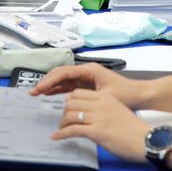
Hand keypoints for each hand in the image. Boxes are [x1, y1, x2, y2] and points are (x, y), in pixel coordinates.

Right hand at [32, 63, 146, 108]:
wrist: (139, 95)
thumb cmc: (126, 93)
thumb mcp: (105, 95)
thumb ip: (87, 96)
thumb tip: (70, 101)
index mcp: (90, 70)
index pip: (64, 72)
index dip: (49, 80)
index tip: (39, 89)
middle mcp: (86, 71)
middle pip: (61, 73)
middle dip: (46, 81)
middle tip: (33, 92)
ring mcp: (85, 77)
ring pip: (63, 79)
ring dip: (50, 85)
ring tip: (36, 93)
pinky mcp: (86, 85)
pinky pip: (68, 85)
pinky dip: (58, 89)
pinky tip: (49, 94)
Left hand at [53, 89, 150, 162]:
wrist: (146, 140)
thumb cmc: (134, 129)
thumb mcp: (118, 111)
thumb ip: (104, 108)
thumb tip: (90, 114)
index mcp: (106, 97)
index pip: (79, 93)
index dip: (70, 101)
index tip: (67, 108)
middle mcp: (101, 104)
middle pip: (72, 102)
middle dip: (64, 111)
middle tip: (63, 120)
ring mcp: (98, 117)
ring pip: (70, 114)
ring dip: (62, 123)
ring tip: (61, 129)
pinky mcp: (96, 131)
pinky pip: (72, 130)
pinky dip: (61, 134)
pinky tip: (57, 136)